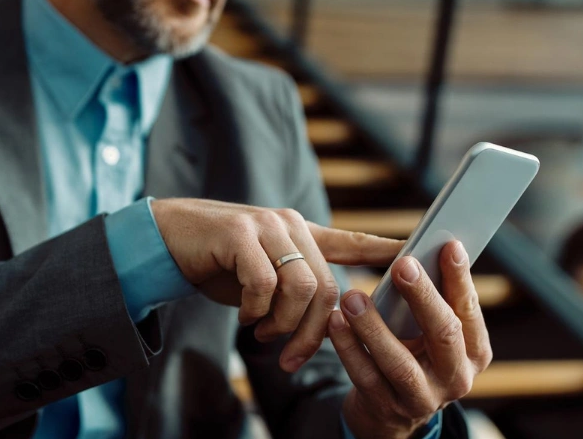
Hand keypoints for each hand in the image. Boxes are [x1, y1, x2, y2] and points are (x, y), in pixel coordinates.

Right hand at [150, 198, 403, 371]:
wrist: (168, 240)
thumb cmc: (219, 263)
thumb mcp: (263, 276)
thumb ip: (294, 289)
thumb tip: (326, 327)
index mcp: (300, 233)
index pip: (352, 241)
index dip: (383, 250)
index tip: (414, 256)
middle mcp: (289, 224)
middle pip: (326, 286)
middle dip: (312, 331)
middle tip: (290, 357)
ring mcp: (265, 225)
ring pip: (300, 286)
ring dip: (283, 324)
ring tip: (263, 335)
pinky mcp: (239, 234)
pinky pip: (264, 284)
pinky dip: (257, 312)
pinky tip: (245, 319)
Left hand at [327, 240, 491, 438]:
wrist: (392, 411)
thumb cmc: (413, 352)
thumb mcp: (430, 331)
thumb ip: (431, 298)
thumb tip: (425, 249)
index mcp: (474, 351)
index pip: (469, 310)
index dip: (460, 278)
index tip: (448, 245)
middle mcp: (456, 378)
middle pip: (444, 335)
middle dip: (423, 297)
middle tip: (402, 265)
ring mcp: (422, 398)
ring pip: (400, 363)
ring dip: (374, 326)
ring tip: (352, 296)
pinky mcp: (387, 409)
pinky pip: (365, 376)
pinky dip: (349, 348)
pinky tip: (335, 322)